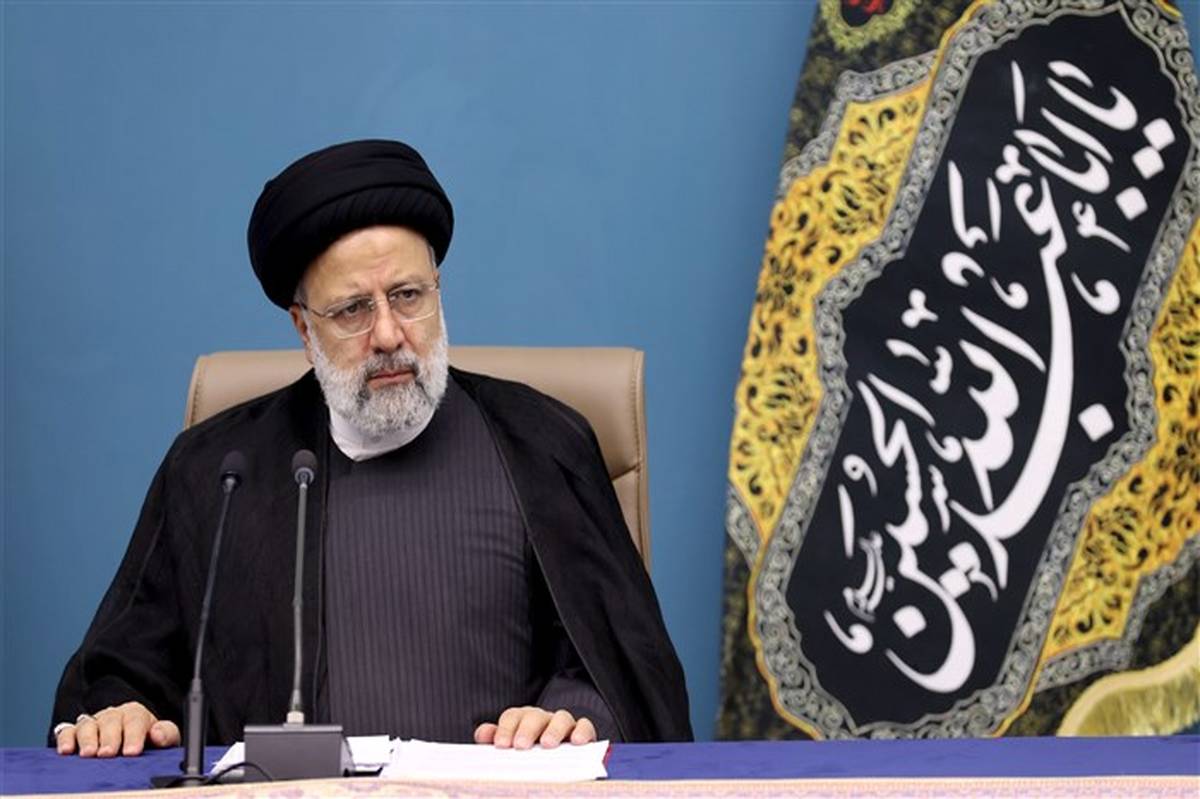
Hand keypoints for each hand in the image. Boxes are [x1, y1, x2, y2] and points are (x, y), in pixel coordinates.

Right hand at [55, 702, 180, 756]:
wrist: (129, 742)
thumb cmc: (147, 741)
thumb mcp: (163, 738)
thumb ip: (166, 735)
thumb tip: (158, 734)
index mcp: (135, 714)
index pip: (135, 720)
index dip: (134, 735)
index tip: (132, 752)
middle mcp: (113, 715)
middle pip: (110, 721)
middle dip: (109, 738)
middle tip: (108, 753)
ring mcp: (93, 723)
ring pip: (88, 725)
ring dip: (87, 739)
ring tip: (88, 754)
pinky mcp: (74, 733)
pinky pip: (66, 732)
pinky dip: (65, 739)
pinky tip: (65, 750)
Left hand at [474, 706, 596, 749]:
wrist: (559, 763)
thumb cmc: (530, 754)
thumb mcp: (511, 747)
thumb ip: (497, 739)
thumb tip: (482, 734)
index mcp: (522, 720)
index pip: (512, 717)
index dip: (505, 729)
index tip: (501, 745)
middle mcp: (543, 718)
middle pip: (535, 715)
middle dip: (527, 729)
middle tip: (520, 745)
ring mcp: (564, 724)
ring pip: (561, 717)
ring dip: (553, 729)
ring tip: (547, 744)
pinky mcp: (583, 732)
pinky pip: (584, 726)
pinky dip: (582, 731)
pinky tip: (576, 741)